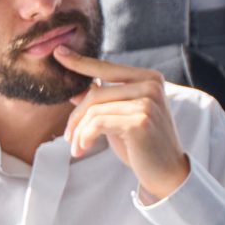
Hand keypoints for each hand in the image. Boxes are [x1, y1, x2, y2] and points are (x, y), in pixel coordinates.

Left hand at [55, 51, 191, 201]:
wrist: (166, 172)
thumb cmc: (143, 145)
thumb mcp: (120, 119)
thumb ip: (104, 102)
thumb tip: (77, 89)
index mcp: (149, 79)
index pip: (107, 69)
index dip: (81, 62)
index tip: (59, 52)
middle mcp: (151, 86)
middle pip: (96, 94)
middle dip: (75, 117)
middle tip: (67, 137)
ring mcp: (148, 102)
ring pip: (94, 110)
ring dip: (79, 131)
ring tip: (76, 147)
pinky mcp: (140, 120)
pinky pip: (98, 123)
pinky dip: (84, 136)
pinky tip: (82, 148)